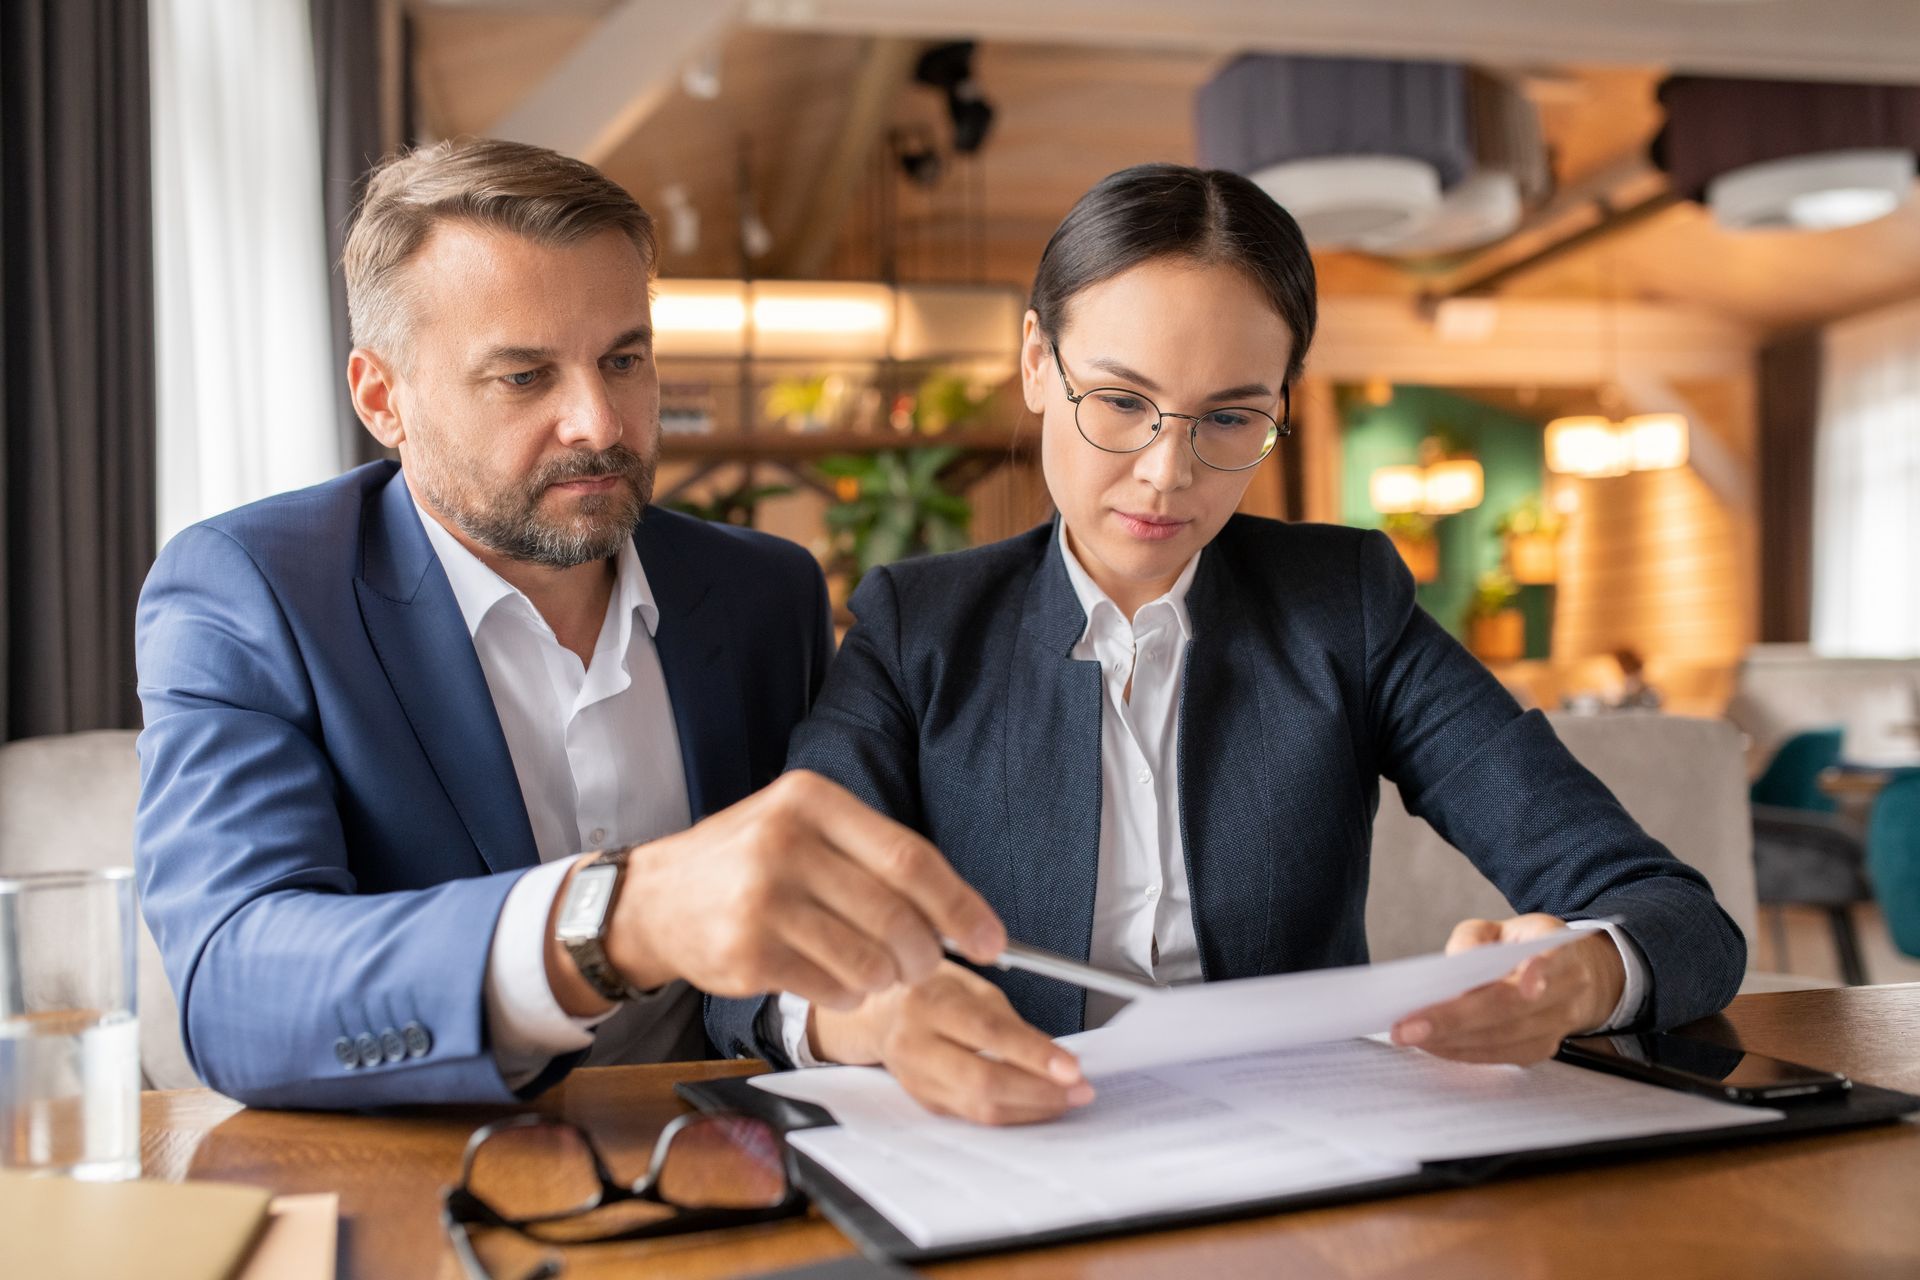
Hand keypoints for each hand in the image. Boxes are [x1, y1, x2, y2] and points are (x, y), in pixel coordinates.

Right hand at [588, 771, 1006, 1012]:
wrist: (654, 899)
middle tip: (922, 967)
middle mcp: (785, 842)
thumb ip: (876, 860)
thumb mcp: (804, 829)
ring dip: (883, 980)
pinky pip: (832, 989)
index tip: (992, 942)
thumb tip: (964, 919)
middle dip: (925, 955)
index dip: (960, 906)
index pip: (911, 858)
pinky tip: (827, 978)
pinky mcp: (746, 952)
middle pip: (896, 917)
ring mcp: (761, 898)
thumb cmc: (748, 864)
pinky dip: (846, 996)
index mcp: (811, 799)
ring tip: (866, 970)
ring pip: (869, 962)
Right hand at [812, 962, 1094, 1125]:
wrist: (879, 1014)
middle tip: (1080, 1089)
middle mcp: (915, 1044)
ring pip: (981, 1107)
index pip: (987, 1033)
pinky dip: (1014, 1113)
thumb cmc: (932, 991)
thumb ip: (1008, 1021)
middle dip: (1040, 1091)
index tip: (1072, 1067)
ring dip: (1033, 1107)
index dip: (1033, 1054)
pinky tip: (1038, 1102)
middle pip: (983, 1081)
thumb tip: (1054, 1058)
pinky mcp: (925, 1103)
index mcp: (928, 1003)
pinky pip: (976, 1117)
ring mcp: (916, 1080)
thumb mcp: (970, 985)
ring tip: (1067, 1098)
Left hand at [1389, 914, 1625, 1065]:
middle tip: (1407, 1027)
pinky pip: (1502, 1056)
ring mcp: (1559, 1025)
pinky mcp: (1542, 1049)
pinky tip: (1433, 1045)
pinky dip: (1464, 1052)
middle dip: (1456, 1019)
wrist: (1570, 976)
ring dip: (1453, 1041)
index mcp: (1561, 948)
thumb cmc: (1523, 947)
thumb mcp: (1499, 927)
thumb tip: (1457, 963)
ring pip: (1505, 1039)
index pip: (1553, 960)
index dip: (1538, 973)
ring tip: (1409, 1036)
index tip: (1524, 987)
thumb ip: (1473, 937)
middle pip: (1512, 1009)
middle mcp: (1568, 990)